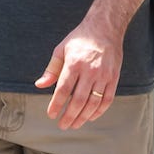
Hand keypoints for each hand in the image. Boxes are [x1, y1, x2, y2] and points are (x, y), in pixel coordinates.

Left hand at [37, 14, 123, 129]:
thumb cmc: (79, 40)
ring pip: (93, 103)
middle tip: (62, 125)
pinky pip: (107, 100)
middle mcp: (90, 71)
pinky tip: (90, 117)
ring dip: (83, 117)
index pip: (63, 89)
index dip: (56, 104)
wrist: (105, 29)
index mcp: (74, 63)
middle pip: (78, 100)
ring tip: (74, 124)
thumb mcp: (61, 49)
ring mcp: (103, 76)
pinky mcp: (114, 78)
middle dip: (69, 116)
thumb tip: (40, 85)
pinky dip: (99, 111)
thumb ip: (51, 69)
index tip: (51, 114)